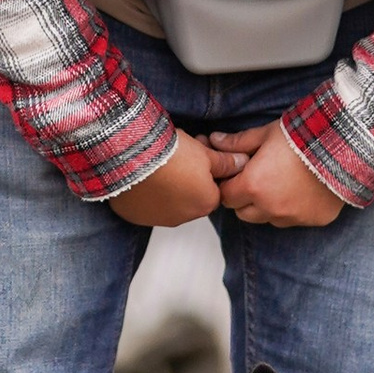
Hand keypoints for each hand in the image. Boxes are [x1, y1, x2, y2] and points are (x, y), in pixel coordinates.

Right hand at [109, 131, 225, 227]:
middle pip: (192, 197)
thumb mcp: (205, 153)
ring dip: (168, 188)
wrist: (132, 155)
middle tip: (179, 156)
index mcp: (206, 203)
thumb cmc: (171, 153)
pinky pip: (146, 206)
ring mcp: (158, 219)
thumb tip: (241, 163)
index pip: (215, 189)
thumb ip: (226, 162)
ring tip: (159, 163)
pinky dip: (147, 193)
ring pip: (169, 203)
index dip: (208, 170)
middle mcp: (184, 217)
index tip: (199, 154)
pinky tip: (144, 175)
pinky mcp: (137, 217)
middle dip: (189, 179)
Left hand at [209, 120, 344, 229]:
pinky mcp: (314, 221)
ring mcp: (293, 217)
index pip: (226, 196)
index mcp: (253, 186)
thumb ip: (237, 143)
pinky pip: (295, 220)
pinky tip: (303, 190)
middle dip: (245, 199)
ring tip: (281, 183)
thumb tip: (215, 141)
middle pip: (243, 213)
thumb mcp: (266, 134)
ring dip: (268, 207)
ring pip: (268, 219)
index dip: (229, 185)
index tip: (237, 176)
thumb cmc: (303, 136)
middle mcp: (270, 208)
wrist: (344, 145)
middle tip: (257, 179)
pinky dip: (294, 210)